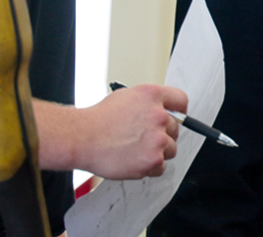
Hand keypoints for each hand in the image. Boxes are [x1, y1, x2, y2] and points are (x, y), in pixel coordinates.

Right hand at [72, 84, 186, 178]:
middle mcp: (159, 115)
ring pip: (171, 149)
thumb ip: (147, 102)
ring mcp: (158, 139)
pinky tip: (133, 159)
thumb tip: (160, 109)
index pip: (181, 100)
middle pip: (176, 128)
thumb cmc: (98, 120)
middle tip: (143, 138)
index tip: (178, 116)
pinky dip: (149, 167)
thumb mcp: (125, 97)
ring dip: (157, 151)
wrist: (82, 138)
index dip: (179, 110)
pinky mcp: (154, 159)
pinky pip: (161, 167)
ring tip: (135, 149)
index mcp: (152, 96)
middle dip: (162, 134)